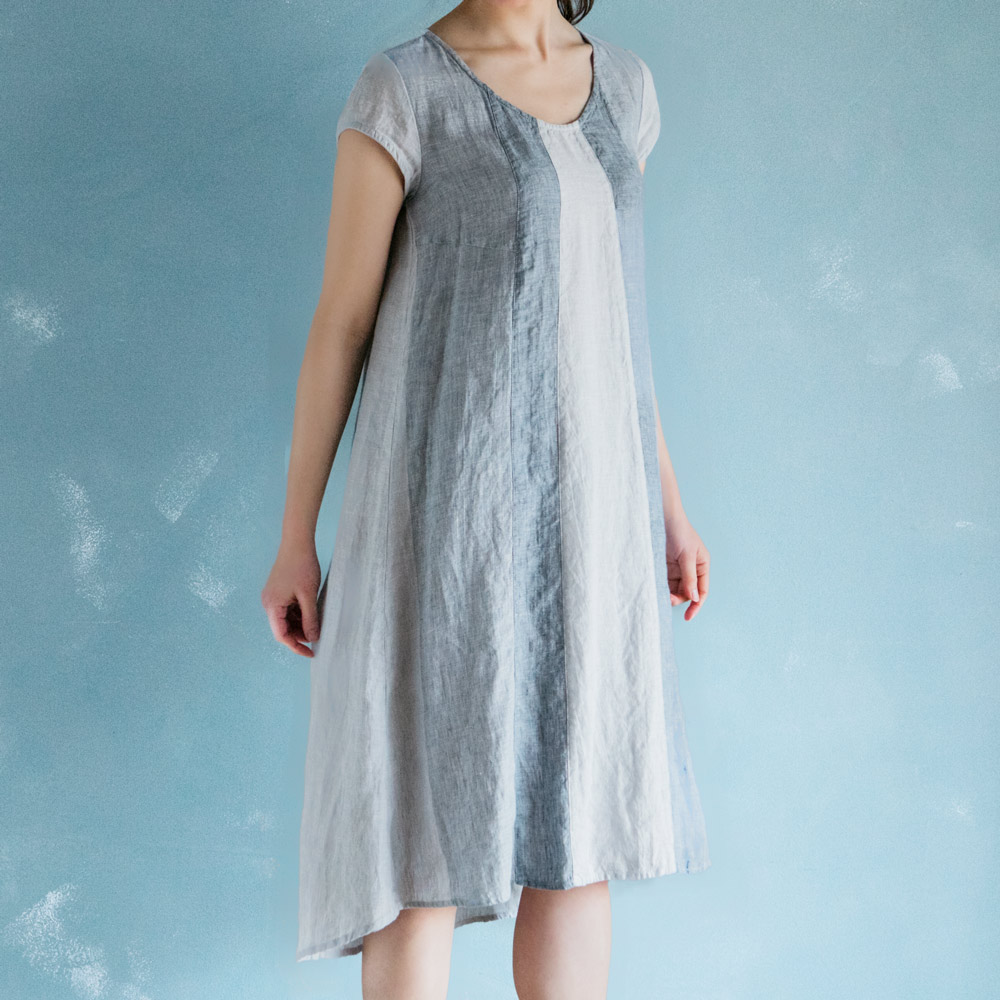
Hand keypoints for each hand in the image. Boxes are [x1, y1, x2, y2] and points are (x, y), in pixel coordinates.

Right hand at [261, 540, 321, 656]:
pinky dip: (298, 614)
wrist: (297, 543)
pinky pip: (287, 609)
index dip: (296, 646)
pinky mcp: (278, 591)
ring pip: (285, 619)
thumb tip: (312, 638)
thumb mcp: (309, 596)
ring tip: (316, 624)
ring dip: (299, 624)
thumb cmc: (302, 566)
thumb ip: (310, 619)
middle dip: (299, 634)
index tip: (310, 653)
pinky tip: (311, 613)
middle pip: (282, 628)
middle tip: (317, 636)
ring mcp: (272, 597)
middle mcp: (268, 603)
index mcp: (272, 605)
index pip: (281, 635)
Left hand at [664, 513, 708, 620]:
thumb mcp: (686, 556)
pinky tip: (655, 589)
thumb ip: (690, 577)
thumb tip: (694, 598)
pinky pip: (664, 582)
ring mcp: (677, 569)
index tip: (688, 617)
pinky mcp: (665, 567)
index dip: (696, 605)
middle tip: (667, 599)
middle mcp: (691, 569)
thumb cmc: (679, 532)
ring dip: (668, 594)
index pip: (702, 591)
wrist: (662, 516)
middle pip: (687, 593)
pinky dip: (661, 587)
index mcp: (702, 566)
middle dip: (678, 599)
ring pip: (674, 589)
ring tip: (660, 594)